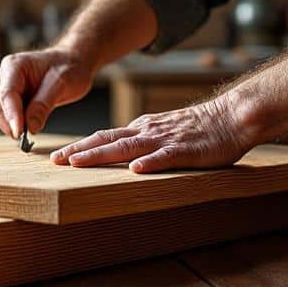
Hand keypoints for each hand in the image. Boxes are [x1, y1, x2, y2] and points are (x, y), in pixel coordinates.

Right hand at [0, 48, 95, 138]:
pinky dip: (18, 125)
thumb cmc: (67, 68)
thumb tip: (31, 127)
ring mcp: (2, 88)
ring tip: (34, 128)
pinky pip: (7, 117)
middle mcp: (2, 76)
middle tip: (31, 137)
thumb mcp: (62, 83)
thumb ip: (44, 104)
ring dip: (14, 126)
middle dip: (12, 124)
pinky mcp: (7, 99)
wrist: (70, 64)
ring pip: (0, 115)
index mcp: (13, 66)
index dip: (12, 115)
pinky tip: (32, 125)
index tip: (19, 133)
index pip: (7, 94)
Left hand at [50, 96, 255, 172]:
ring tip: (78, 163)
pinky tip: (136, 170)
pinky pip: (166, 157)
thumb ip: (142, 142)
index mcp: (141, 129)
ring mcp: (165, 140)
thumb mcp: (163, 132)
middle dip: (79, 151)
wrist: (233, 116)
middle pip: (107, 141)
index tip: (57, 157)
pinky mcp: (186, 150)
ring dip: (101, 155)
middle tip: (54, 161)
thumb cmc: (200, 129)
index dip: (79, 147)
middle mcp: (147, 132)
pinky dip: (150, 163)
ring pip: (127, 147)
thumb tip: (120, 157)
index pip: (104, 137)